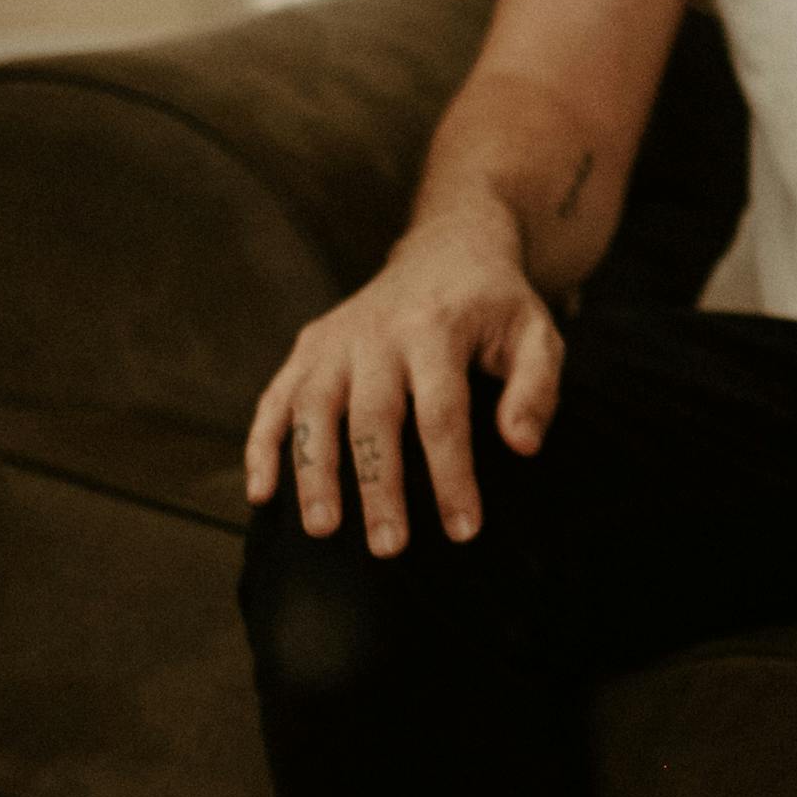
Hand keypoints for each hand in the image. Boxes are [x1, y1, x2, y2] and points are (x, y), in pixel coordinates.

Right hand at [241, 217, 563, 556]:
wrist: (448, 249)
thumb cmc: (496, 307)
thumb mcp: (537, 334)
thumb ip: (536, 388)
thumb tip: (521, 446)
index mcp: (437, 328)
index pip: (442, 412)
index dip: (451, 475)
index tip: (463, 529)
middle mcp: (378, 332)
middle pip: (372, 416)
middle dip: (378, 486)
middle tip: (388, 547)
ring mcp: (336, 339)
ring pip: (313, 408)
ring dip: (313, 470)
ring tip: (322, 528)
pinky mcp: (309, 346)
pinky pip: (275, 397)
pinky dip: (262, 444)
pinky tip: (260, 492)